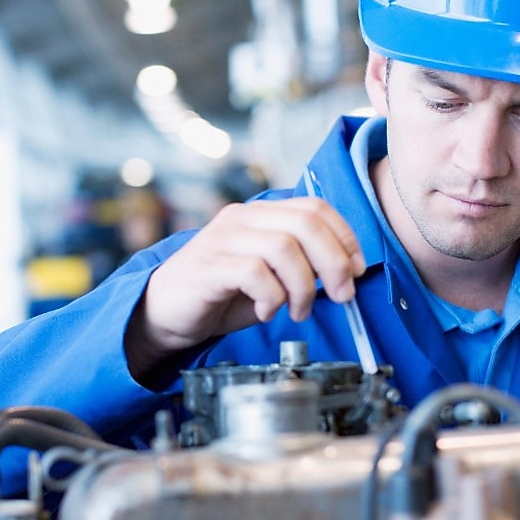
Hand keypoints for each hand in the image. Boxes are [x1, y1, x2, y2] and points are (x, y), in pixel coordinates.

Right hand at [126, 198, 365, 377]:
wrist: (163, 311)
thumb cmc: (220, 294)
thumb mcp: (269, 275)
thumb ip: (301, 265)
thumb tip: (348, 273)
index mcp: (261, 214)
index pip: (315, 208)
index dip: (345, 237)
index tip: (356, 270)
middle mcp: (242, 218)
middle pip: (306, 224)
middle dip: (334, 262)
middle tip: (341, 296)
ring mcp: (223, 239)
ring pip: (284, 248)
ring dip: (303, 287)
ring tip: (297, 311)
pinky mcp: (208, 266)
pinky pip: (255, 273)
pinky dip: (272, 297)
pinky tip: (266, 312)